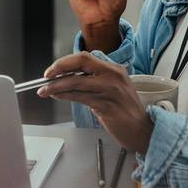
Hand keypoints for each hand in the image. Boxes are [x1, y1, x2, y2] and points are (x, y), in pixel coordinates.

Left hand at [37, 52, 153, 154]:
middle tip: (46, 76)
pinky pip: (80, 97)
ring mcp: (110, 90)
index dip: (66, 61)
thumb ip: (94, 81)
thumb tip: (67, 79)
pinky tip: (57, 96)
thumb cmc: (126, 111)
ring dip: (56, 86)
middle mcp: (113, 75)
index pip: (85, 57)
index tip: (53, 69)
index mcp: (114, 69)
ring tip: (45, 90)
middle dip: (59, 68)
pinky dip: (65, 96)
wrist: (142, 129)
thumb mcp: (113, 89)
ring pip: (76, 82)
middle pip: (81, 62)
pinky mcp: (106, 105)